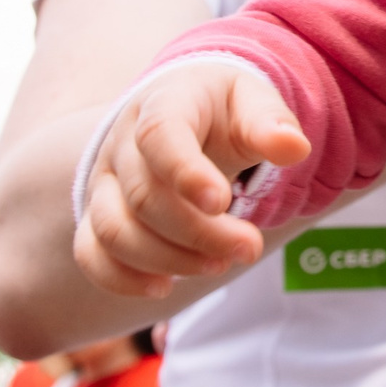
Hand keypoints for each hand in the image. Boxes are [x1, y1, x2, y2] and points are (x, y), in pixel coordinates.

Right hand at [75, 58, 310, 297]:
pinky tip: (164, 286)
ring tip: (219, 264)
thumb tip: (295, 149)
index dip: (185, 172)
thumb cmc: (222, 109)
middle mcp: (123, 143)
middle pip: (143, 196)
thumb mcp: (252, 100)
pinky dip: (121, 278)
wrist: (185, 110)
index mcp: (163, 104)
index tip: (223, 202)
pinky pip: (90, 253)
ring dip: (166, 259)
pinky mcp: (98, 214)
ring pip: (113, 230)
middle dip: (198, 232)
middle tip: (250, 247)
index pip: (159, 135)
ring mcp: (105, 181)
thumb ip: (270, 123)